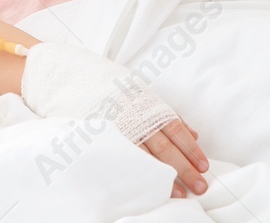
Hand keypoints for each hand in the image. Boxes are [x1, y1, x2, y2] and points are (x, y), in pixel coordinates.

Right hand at [19, 41, 207, 198]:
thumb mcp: (137, 91)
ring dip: (165, 176)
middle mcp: (133, 114)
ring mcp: (115, 127)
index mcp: (144, 101)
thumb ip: (164, 112)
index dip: (190, 148)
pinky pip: (122, 158)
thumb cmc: (105, 84)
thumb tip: (192, 132)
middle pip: (165, 146)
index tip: (204, 165)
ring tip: (181, 193)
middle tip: (201, 187)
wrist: (66, 75)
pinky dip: (138, 172)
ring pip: (145, 156)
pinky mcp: (99, 137)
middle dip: (184, 168)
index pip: (174, 127)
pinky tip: (148, 184)